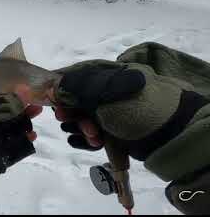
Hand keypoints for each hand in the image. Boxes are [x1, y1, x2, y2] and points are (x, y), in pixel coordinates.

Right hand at [45, 59, 209, 166]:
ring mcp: (108, 111)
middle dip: (70, 111)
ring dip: (80, 128)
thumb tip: (52, 84)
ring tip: (94, 136)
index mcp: (105, 74)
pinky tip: (91, 142)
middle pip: (73, 100)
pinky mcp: (110, 131)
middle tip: (64, 118)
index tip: (48, 99)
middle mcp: (105, 91)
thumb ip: (77, 86)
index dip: (58, 88)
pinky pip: (88, 134)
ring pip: (79, 119)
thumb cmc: (138, 108)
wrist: (167, 136)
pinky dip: (86, 139)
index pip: (73, 76)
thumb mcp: (106, 91)